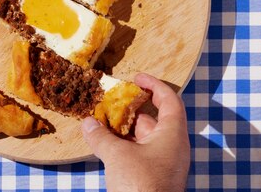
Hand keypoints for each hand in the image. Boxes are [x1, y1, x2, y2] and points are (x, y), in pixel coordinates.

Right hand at [82, 73, 189, 191]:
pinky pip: (141, 154)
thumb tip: (88, 123)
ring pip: (145, 139)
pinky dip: (125, 147)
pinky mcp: (155, 178)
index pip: (169, 100)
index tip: (137, 78)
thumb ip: (102, 137)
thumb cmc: (141, 186)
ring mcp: (165, 164)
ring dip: (125, 130)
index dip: (154, 85)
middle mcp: (172, 146)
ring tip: (101, 122)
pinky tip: (106, 146)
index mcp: (172, 134)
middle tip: (110, 102)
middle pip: (154, 119)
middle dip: (131, 109)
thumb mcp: (117, 156)